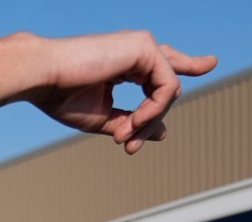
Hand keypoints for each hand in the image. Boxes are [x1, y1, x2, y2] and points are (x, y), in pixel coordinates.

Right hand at [26, 32, 217, 153]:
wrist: (42, 78)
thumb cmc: (62, 96)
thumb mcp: (103, 118)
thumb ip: (133, 122)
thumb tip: (163, 132)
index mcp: (125, 61)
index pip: (162, 65)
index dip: (187, 64)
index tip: (210, 64)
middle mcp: (136, 49)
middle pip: (167, 88)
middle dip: (152, 122)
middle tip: (129, 146)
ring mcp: (142, 45)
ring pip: (171, 91)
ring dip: (150, 121)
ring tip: (124, 135)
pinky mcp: (144, 47)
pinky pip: (167, 88)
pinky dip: (154, 111)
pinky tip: (133, 121)